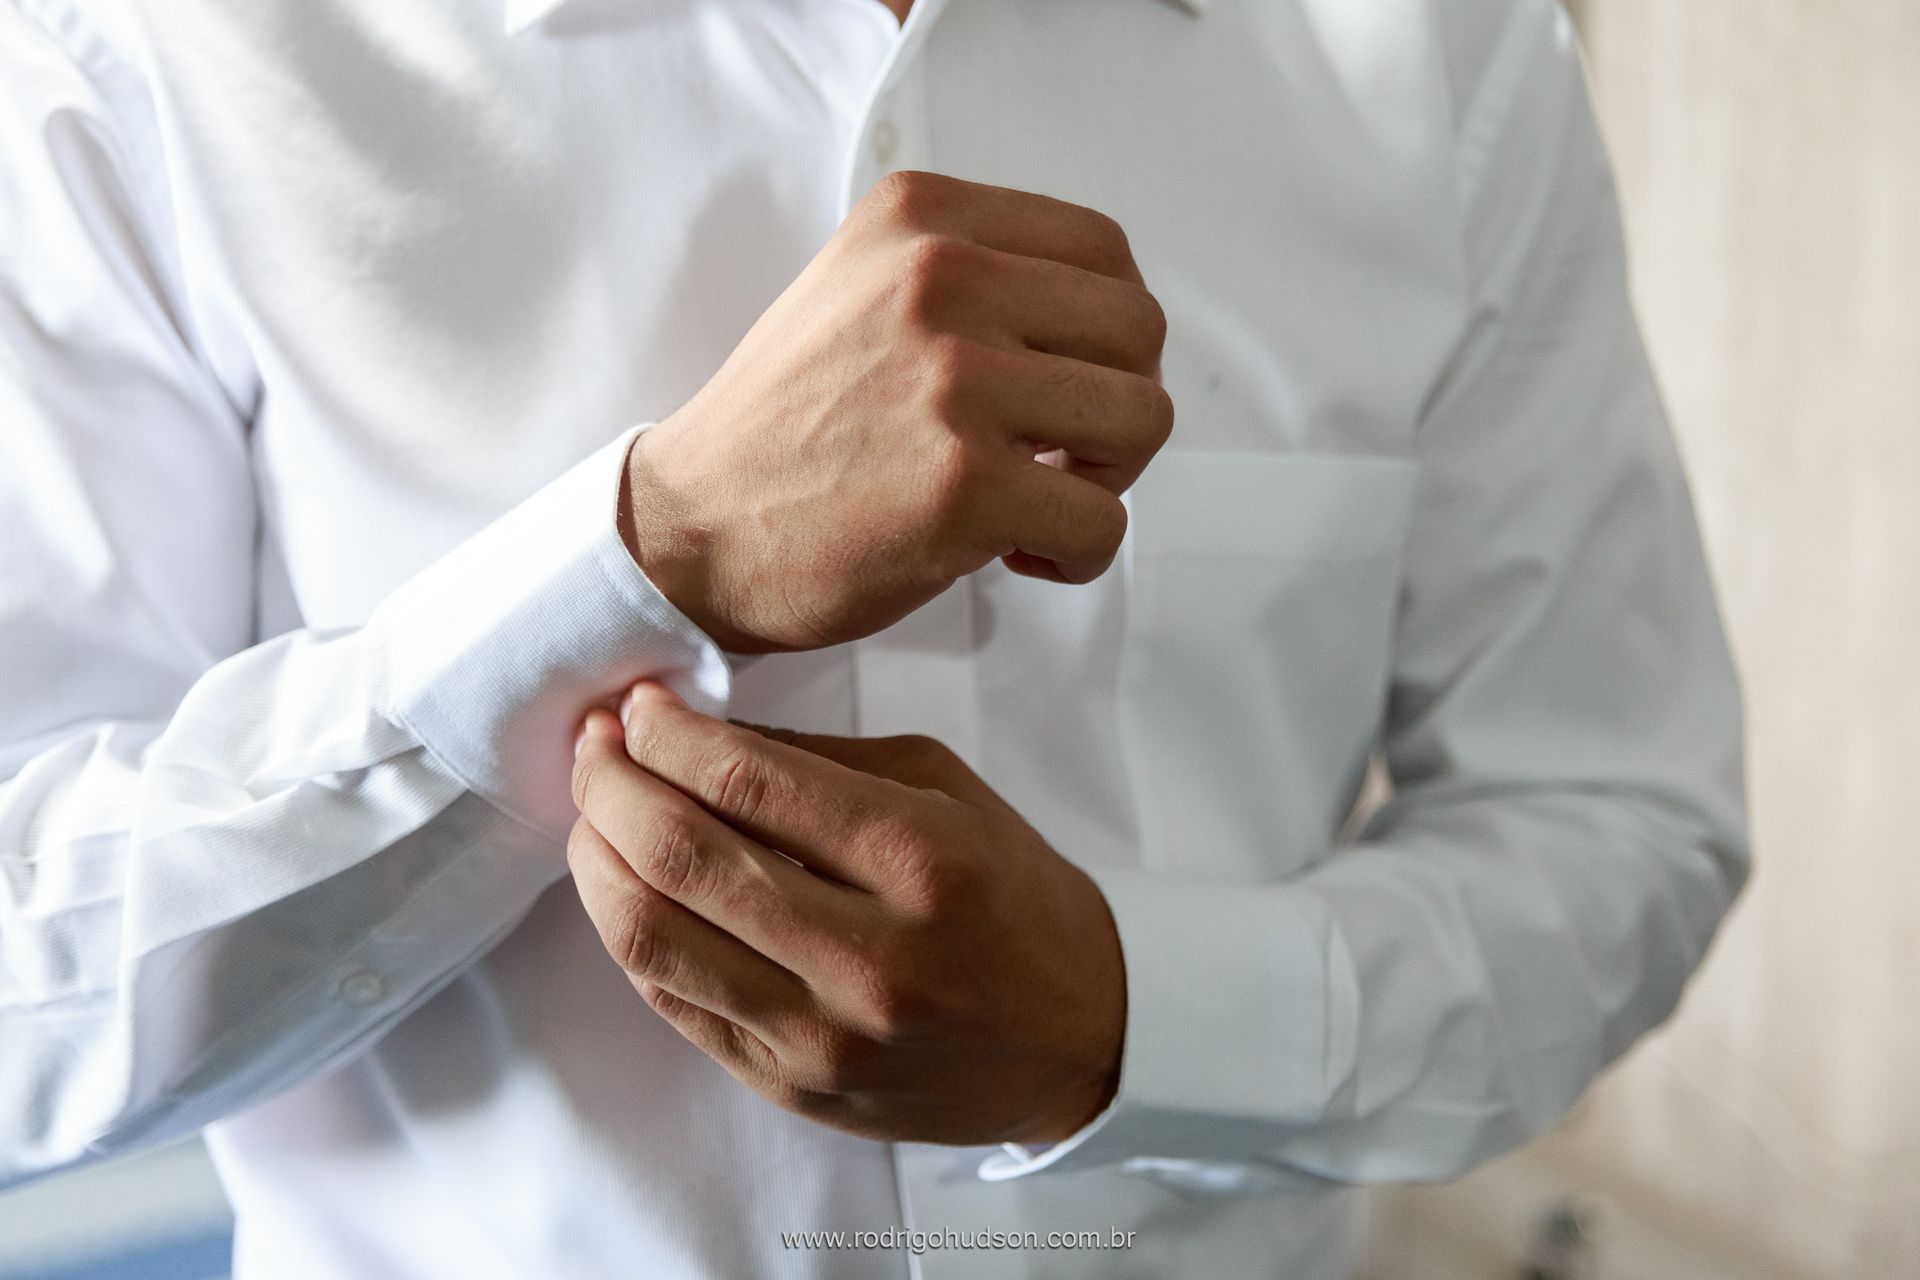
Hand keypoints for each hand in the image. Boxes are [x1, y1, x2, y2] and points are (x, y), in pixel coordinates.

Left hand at [567, 682, 1127, 1145]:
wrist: (1080, 1041)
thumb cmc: (1016, 899)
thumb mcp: (945, 792)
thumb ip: (817, 761)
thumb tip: (693, 732)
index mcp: (921, 860)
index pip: (748, 780)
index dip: (665, 732)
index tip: (637, 705)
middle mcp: (869, 957)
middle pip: (682, 857)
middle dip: (612, 784)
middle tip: (594, 745)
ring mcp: (823, 1037)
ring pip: (652, 940)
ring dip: (599, 861)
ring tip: (595, 814)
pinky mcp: (792, 1086)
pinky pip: (673, 1002)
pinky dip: (633, 932)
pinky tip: (629, 886)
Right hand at [621, 170, 1172, 653]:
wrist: (692, 526)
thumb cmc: (788, 426)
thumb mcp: (864, 288)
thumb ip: (972, 271)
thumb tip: (1103, 318)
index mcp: (923, 218)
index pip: (1104, 250)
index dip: (1110, 333)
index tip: (1066, 383)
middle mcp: (941, 278)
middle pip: (1140, 331)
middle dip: (1118, 404)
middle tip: (1059, 455)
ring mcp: (953, 381)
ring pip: (1141, 420)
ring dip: (1105, 480)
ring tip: (1037, 502)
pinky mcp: (963, 484)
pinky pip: (1102, 523)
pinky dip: (1079, 555)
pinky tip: (1017, 557)